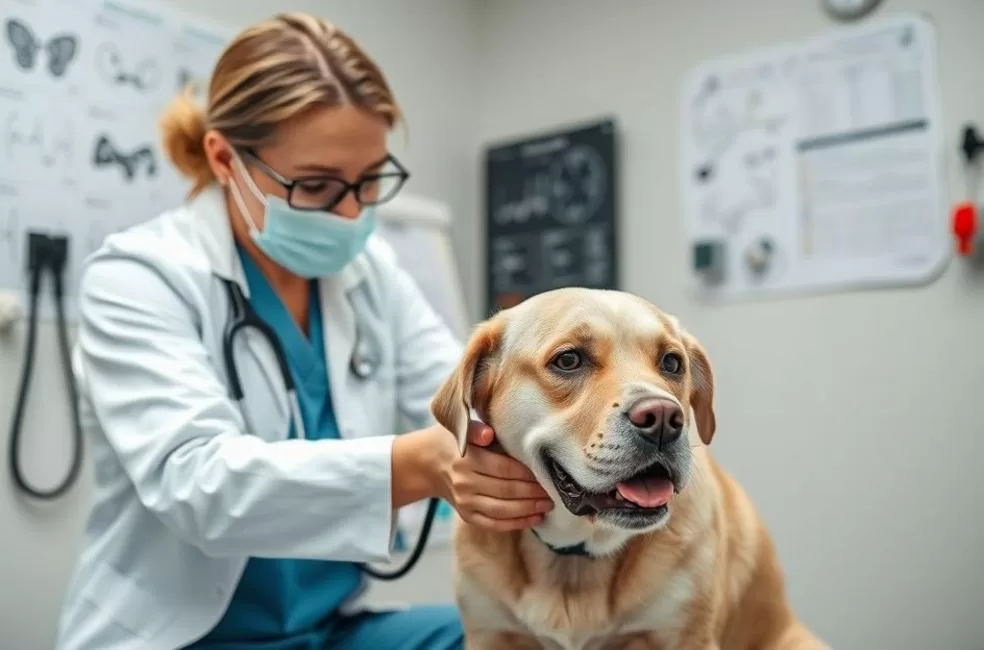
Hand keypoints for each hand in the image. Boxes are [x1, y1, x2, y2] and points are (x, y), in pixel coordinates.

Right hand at [432, 421, 553, 531]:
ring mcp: (464, 502)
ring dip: (529, 510)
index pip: (504, 468)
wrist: (428, 463)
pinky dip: (516, 524)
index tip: (547, 473)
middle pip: (506, 491)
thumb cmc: (453, 440)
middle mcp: (464, 483)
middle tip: (555, 491)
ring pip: (502, 511)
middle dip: (533, 493)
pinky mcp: (466, 515)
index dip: (528, 473)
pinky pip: (494, 524)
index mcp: (466, 459)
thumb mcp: (461, 427)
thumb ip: (476, 429)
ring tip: (548, 505)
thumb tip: (489, 434)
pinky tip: (534, 518)